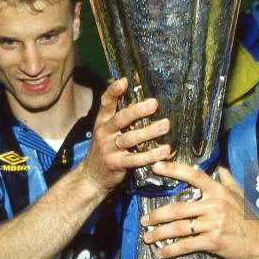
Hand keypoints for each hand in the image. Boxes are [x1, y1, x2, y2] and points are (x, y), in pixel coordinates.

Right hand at [79, 78, 170, 197]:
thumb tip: (143, 99)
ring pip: (130, 138)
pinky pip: (136, 159)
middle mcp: (104, 133)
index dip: (113, 92)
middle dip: (137, 111)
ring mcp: (109, 149)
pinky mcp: (116, 164)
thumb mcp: (108, 131)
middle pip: (120, 119)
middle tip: (154, 104)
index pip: (105, 103)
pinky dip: (151, 155)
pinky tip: (164, 151)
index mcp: (102, 122)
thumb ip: (121, 117)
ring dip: (149, 132)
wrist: (92, 177)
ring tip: (165, 125)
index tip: (124, 81)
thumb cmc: (107, 149)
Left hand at [140, 162, 258, 258]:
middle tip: (144, 219)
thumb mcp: (240, 195)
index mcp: (218, 190)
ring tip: (148, 236)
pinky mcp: (213, 241)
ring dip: (159, 233)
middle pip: (177, 208)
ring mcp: (213, 223)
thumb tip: (220, 168)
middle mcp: (214, 204)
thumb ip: (227, 180)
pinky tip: (160, 252)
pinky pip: (185, 245)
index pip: (193, 175)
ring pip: (178, 228)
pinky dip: (170, 249)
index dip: (173, 170)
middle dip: (156, 214)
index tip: (156, 167)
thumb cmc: (249, 218)